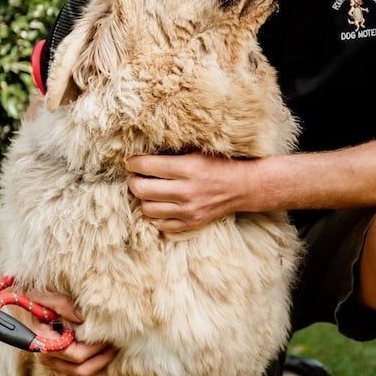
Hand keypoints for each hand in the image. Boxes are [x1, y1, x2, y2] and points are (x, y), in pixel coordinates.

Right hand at [27, 290, 117, 375]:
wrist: (25, 308)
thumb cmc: (37, 301)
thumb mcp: (47, 296)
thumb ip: (64, 304)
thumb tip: (83, 319)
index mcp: (44, 342)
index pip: (76, 355)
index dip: (95, 348)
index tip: (108, 336)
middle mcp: (45, 358)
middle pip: (80, 370)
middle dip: (101, 358)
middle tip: (114, 343)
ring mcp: (50, 366)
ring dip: (97, 367)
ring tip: (110, 351)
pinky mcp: (55, 370)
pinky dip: (87, 373)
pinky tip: (98, 358)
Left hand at [126, 152, 248, 232]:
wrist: (244, 186)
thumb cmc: (219, 164)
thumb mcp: (197, 151)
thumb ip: (172, 153)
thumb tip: (143, 153)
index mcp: (187, 168)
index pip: (146, 166)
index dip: (133, 163)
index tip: (131, 162)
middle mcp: (186, 191)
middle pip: (141, 189)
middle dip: (133, 181)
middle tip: (135, 176)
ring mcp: (188, 211)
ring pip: (147, 209)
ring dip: (144, 199)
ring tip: (148, 191)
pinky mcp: (191, 223)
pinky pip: (161, 224)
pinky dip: (157, 215)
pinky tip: (161, 204)